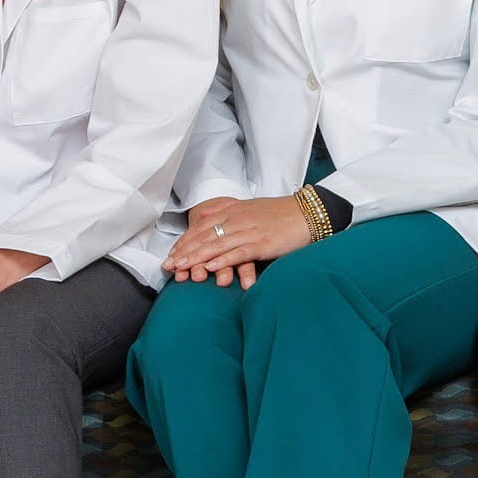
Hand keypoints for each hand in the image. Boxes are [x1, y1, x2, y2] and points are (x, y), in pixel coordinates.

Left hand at [171, 194, 315, 288]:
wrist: (307, 213)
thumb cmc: (280, 214)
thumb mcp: (250, 208)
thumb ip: (229, 213)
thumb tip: (208, 217)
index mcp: (233, 211)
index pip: (201, 226)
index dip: (185, 241)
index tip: (172, 254)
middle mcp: (237, 219)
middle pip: (204, 236)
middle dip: (184, 252)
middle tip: (169, 266)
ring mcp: (249, 231)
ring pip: (217, 245)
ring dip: (196, 258)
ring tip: (182, 269)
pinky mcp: (262, 243)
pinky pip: (238, 253)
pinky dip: (223, 260)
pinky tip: (211, 268)